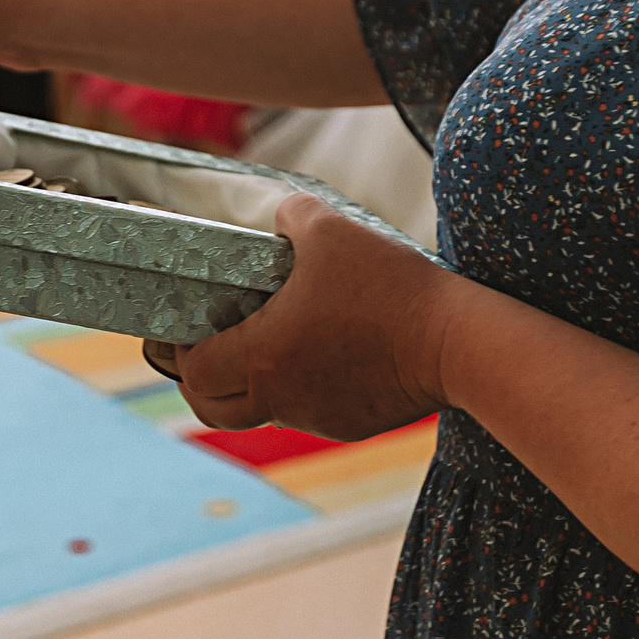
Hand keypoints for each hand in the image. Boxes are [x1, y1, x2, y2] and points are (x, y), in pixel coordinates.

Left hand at [177, 193, 455, 440]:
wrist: (457, 343)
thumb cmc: (389, 286)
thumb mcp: (330, 230)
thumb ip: (290, 215)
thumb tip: (278, 214)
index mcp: (263, 356)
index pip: (193, 371)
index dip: (180, 348)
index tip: (188, 323)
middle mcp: (282, 397)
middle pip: (212, 406)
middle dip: (201, 379)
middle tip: (210, 343)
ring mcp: (317, 416)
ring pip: (260, 411)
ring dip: (250, 383)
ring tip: (271, 338)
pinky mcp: (350, 423)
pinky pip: (306, 410)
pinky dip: (298, 387)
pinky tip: (321, 350)